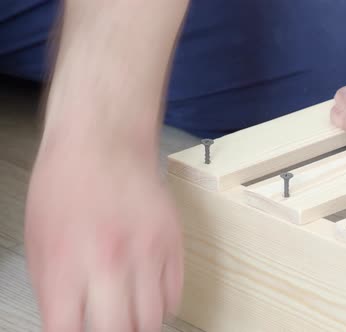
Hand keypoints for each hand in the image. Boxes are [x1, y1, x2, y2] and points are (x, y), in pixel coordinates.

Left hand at [25, 144, 182, 331]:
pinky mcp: (172, 241)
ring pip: (153, 318)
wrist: (102, 144)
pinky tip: (148, 297)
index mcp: (66, 264)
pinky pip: (175, 293)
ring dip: (141, 326)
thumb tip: (69, 326)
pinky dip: (162, 304)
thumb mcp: (40, 243)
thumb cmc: (66, 186)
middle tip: (112, 328)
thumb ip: (54, 292)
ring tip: (131, 320)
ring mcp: (147, 252)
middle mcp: (109, 262)